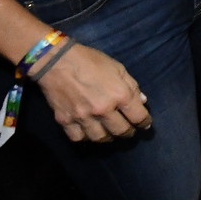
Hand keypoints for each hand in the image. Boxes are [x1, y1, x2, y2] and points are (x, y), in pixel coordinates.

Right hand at [34, 44, 152, 142]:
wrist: (56, 61)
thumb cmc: (90, 61)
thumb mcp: (118, 68)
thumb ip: (132, 86)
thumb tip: (142, 102)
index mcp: (119, 95)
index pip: (139, 117)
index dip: (144, 122)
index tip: (144, 124)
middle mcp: (103, 110)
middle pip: (121, 132)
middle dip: (128, 132)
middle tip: (128, 131)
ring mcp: (83, 117)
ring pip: (100, 138)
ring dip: (108, 137)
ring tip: (109, 132)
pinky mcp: (65, 121)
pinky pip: (79, 138)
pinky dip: (85, 137)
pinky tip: (88, 131)